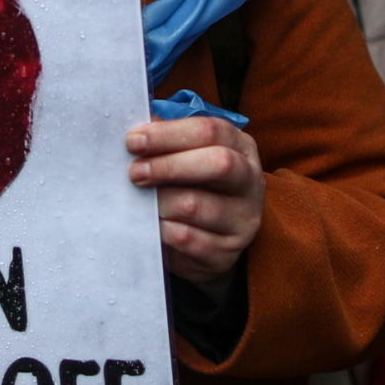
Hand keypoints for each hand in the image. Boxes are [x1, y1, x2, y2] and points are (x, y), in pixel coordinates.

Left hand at [127, 114, 263, 286]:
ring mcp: (243, 220)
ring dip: (158, 202)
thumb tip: (137, 131)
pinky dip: (161, 230)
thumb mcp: (186, 157)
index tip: (133, 141)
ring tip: (138, 202)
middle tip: (134, 172)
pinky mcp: (226, 253)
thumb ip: (166, 139)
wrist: (210, 241)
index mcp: (240, 147)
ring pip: (194, 205)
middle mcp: (250, 181)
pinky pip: (185, 239)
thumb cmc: (192, 186)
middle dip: (168, 166)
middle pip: (218, 163)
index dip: (168, 134)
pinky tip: (151, 225)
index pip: (210, 131)